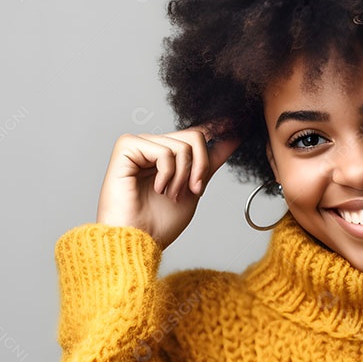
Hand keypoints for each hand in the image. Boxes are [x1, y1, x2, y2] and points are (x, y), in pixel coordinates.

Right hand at [96, 122, 240, 249]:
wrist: (138, 240)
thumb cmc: (159, 223)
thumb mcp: (194, 189)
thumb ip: (208, 163)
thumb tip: (231, 138)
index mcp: (166, 156)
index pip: (194, 135)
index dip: (216, 128)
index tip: (236, 121)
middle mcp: (153, 147)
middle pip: (194, 136)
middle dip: (201, 167)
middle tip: (193, 190)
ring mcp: (139, 145)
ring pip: (182, 145)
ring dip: (183, 177)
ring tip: (170, 195)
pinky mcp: (126, 147)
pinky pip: (163, 151)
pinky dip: (167, 174)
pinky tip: (157, 188)